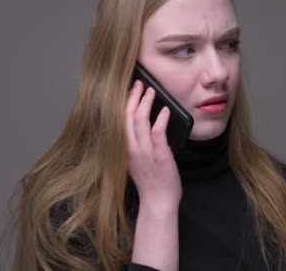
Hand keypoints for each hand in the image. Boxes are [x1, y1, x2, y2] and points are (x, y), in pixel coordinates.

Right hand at [125, 80, 181, 211]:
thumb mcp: (135, 161)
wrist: (157, 202)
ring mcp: (145, 152)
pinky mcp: (159, 156)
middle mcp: (131, 149)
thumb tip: (142, 126)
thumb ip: (136, 145)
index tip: (130, 90)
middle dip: (133, 97)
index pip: (120, 120)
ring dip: (146, 103)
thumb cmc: (150, 183)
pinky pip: (158, 133)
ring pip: (140, 121)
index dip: (124, 103)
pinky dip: (161, 119)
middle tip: (140, 84)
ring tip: (152, 92)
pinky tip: (165, 110)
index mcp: (124, 149)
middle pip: (127, 116)